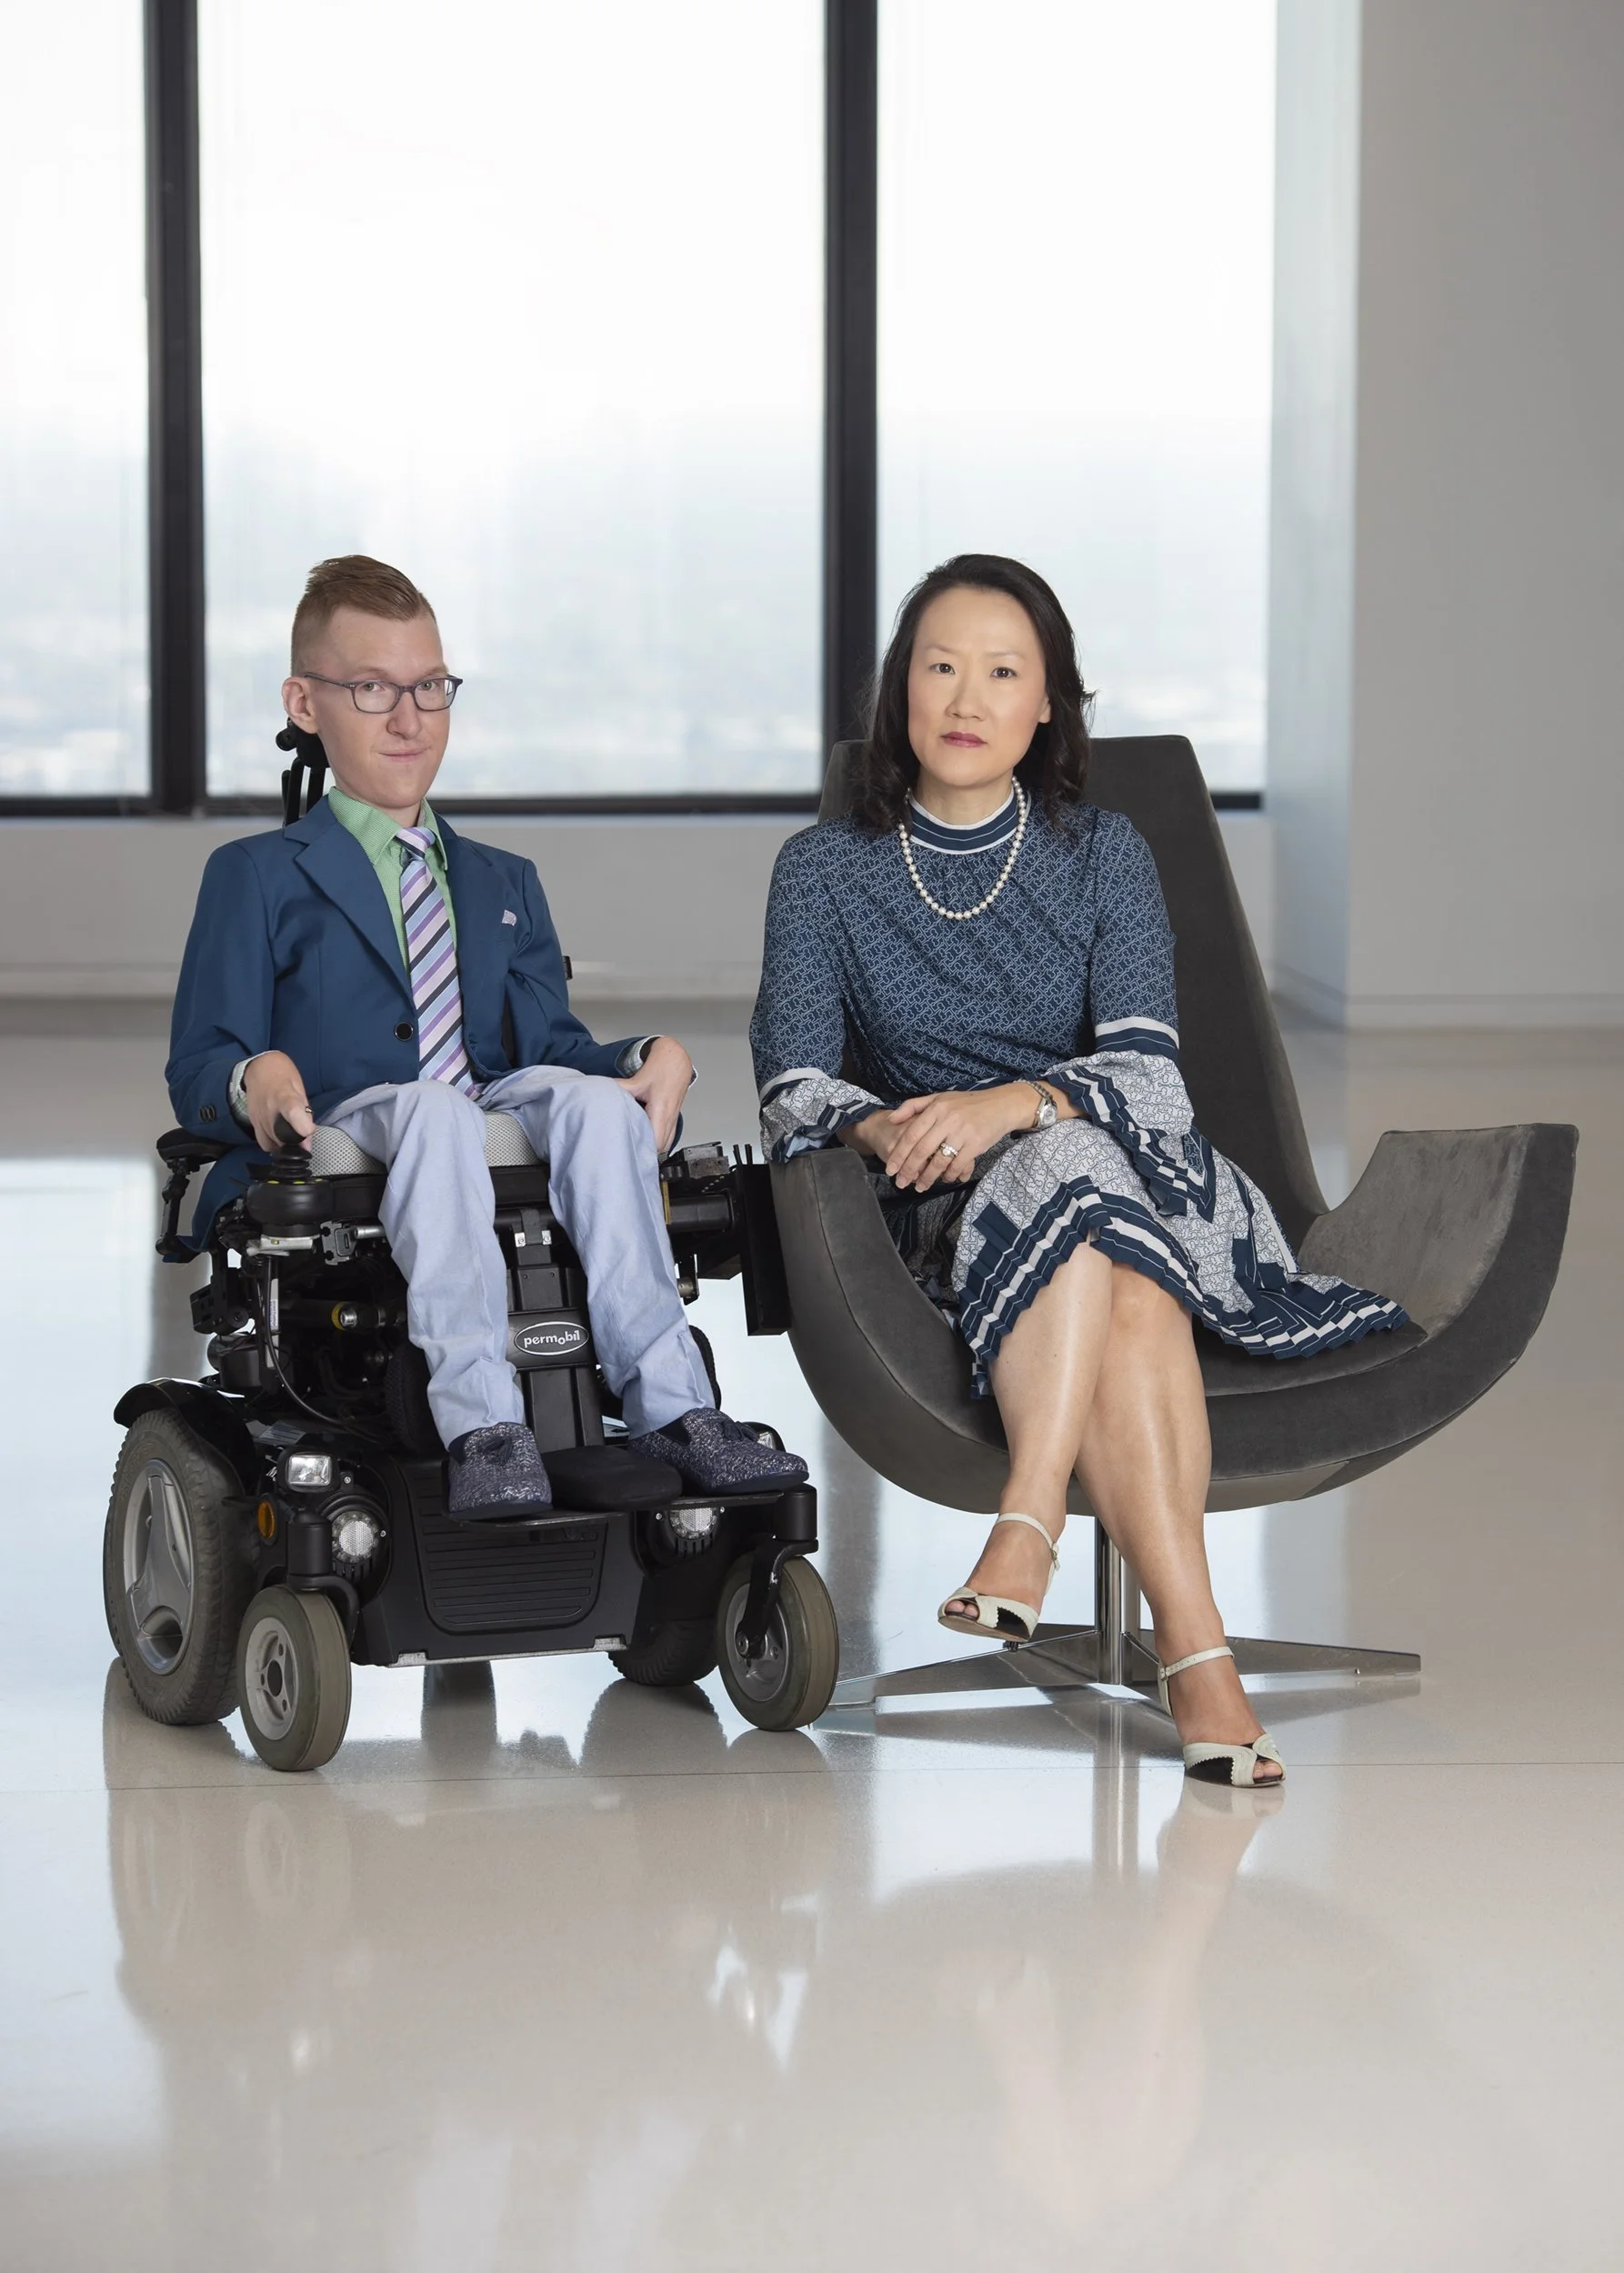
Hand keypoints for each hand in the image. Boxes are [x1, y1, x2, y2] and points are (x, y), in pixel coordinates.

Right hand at [242, 1051, 314, 1154]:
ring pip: (272, 1144)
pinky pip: (263, 1141)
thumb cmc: (284, 1076)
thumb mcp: (300, 1090)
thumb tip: (307, 1144)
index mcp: (286, 1097)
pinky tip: (278, 1132)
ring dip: (283, 1143)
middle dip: (295, 1142)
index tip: (308, 1132)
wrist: (259, 1067)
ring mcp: (258, 1118)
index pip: (293, 1112)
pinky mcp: (251, 1123)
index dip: (302, 1126)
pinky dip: (273, 1141)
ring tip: (289, 1132)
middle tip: (301, 1132)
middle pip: (282, 1138)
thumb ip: (305, 1116)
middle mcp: (269, 1111)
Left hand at [616, 1036, 693, 1156]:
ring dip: (652, 1148)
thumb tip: (603, 1092)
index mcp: (661, 1110)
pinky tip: (644, 1139)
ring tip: (635, 1148)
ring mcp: (673, 1120)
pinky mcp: (672, 1120)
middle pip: (660, 1148)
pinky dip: (656, 1142)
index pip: (656, 1140)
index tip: (629, 1150)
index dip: (644, 1149)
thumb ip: (620, 1087)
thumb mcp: (638, 1079)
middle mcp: (669, 1118)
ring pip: (664, 1145)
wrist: (675, 1063)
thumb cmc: (661, 1070)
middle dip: (645, 1152)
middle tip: (627, 1152)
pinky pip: (667, 1139)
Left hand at [883, 1084, 1036, 1192]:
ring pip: (938, 1161)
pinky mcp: (975, 1144)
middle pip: (922, 1151)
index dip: (899, 1154)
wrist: (1001, 1105)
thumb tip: (890, 1119)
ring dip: (927, 1177)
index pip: (911, 1135)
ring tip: (920, 1187)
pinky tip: (944, 1180)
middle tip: (901, 1183)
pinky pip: (957, 1165)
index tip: (890, 1169)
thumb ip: (913, 1106)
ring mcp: (962, 1133)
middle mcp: (947, 1120)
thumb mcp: (939, 1098)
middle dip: (909, 1170)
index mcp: (936, 1108)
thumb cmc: (967, 1103)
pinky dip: (949, 1175)